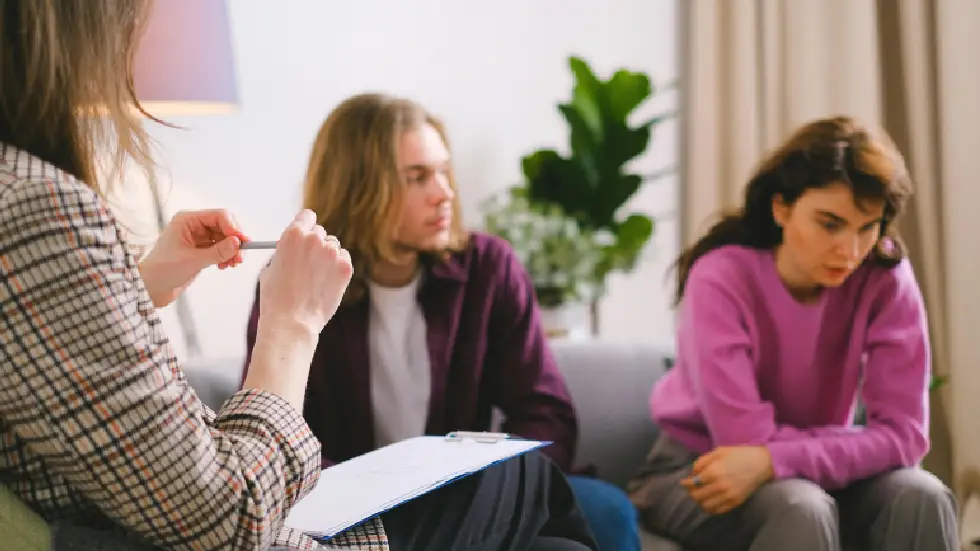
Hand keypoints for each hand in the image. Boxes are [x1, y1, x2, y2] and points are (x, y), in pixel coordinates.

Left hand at [139, 209, 248, 307]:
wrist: (151, 288)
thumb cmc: (162, 271)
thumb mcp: (192, 261)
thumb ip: (217, 252)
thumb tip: (237, 243)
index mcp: (187, 220)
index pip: (219, 215)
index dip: (233, 227)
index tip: (242, 241)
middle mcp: (193, 226)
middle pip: (224, 225)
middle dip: (235, 239)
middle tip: (240, 255)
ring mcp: (198, 238)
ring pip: (225, 238)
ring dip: (232, 250)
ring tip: (233, 263)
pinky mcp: (201, 250)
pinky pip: (221, 248)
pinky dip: (227, 256)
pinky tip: (225, 265)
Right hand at [257, 209, 352, 336]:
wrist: (292, 322)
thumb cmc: (276, 298)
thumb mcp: (271, 267)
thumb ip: (285, 251)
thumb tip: (294, 248)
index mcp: (292, 235)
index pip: (307, 216)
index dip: (306, 225)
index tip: (307, 234)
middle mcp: (314, 239)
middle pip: (321, 232)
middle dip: (316, 245)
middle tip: (309, 264)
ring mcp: (332, 253)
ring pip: (334, 246)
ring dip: (328, 257)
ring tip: (317, 278)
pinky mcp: (345, 267)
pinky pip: (345, 259)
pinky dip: (339, 268)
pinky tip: (327, 282)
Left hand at [681, 445, 773, 514]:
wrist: (761, 463)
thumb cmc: (739, 454)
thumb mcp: (718, 452)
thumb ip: (702, 462)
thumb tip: (692, 474)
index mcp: (714, 471)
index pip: (693, 483)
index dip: (686, 483)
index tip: (684, 482)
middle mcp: (719, 486)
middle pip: (697, 496)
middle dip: (691, 492)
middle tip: (692, 488)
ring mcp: (728, 496)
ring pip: (706, 506)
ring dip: (700, 501)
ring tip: (701, 494)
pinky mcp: (736, 502)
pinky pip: (718, 510)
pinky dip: (711, 507)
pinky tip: (711, 500)